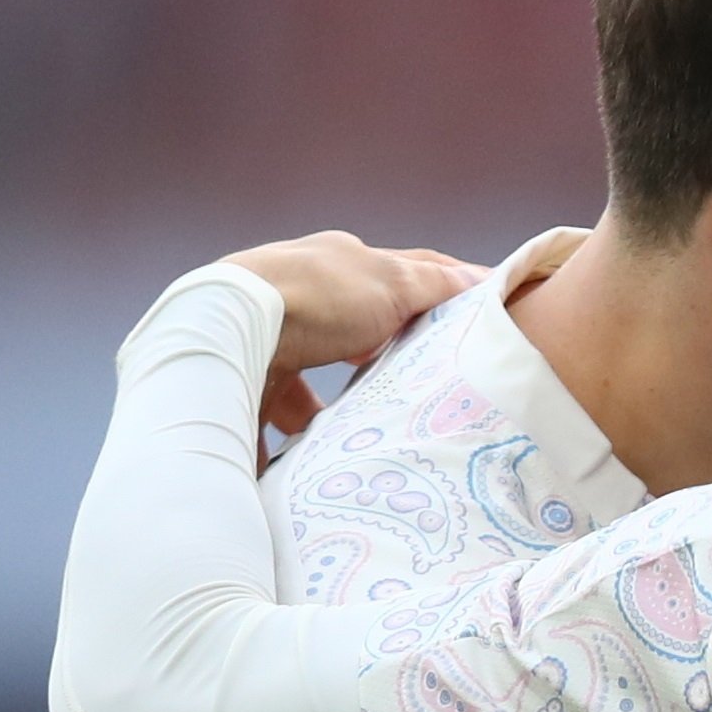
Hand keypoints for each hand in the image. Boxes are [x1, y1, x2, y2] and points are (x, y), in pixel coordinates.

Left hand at [227, 231, 482, 442]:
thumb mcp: (391, 282)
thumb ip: (435, 285)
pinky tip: (318, 449)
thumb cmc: (317, 295)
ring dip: (334, 398)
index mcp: (339, 261)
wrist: (232, 326)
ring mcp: (273, 332)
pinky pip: (281, 407)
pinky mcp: (249, 374)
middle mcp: (304, 291)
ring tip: (367, 425)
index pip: (402, 270)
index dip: (440, 288)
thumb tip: (478, 280)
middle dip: (382, 349)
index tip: (471, 311)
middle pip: (357, 323)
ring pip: (314, 368)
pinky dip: (299, 428)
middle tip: (418, 380)